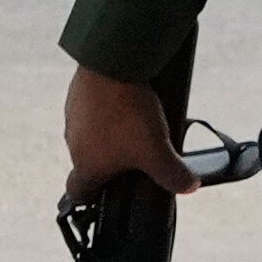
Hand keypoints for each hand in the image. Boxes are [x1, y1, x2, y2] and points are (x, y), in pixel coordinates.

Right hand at [61, 64, 192, 200]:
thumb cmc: (128, 114)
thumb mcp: (157, 151)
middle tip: (136, 156)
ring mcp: (73, 116)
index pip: (78, 193)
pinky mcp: (78, 92)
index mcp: (87, 166)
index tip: (106, 194)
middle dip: (111, 162)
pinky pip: (91, 108)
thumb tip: (188, 186)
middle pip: (89, 162)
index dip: (92, 198)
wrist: (111, 63)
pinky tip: (127, 102)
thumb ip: (173, 175)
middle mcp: (72, 144)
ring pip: (89, 134)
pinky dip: (106, 109)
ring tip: (135, 125)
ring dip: (108, 134)